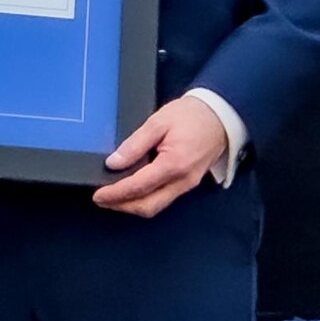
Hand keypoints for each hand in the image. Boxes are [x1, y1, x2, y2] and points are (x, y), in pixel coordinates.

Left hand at [92, 96, 226, 217]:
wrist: (220, 114)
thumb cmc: (191, 114)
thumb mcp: (158, 121)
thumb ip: (135, 144)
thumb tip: (114, 163)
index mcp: (174, 164)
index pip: (138, 187)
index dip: (115, 194)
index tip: (98, 195)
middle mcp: (182, 181)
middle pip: (148, 206)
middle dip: (122, 206)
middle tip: (102, 200)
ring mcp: (188, 184)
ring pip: (157, 205)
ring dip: (134, 205)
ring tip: (114, 197)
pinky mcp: (190, 182)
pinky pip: (165, 198)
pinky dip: (147, 198)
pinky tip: (135, 190)